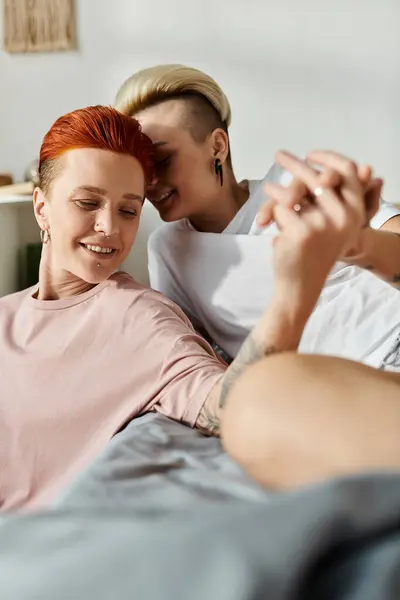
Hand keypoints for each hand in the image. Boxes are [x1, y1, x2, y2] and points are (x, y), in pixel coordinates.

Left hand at [258, 150, 382, 260]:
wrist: (300, 285)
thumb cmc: (312, 252)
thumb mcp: (326, 224)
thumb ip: (325, 197)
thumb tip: (317, 163)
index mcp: (355, 213)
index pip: (348, 171)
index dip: (329, 158)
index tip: (310, 154)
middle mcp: (344, 216)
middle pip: (316, 177)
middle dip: (293, 162)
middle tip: (278, 154)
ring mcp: (324, 224)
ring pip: (293, 192)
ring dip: (274, 191)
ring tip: (265, 193)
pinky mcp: (302, 231)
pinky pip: (280, 209)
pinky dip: (272, 215)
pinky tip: (269, 226)